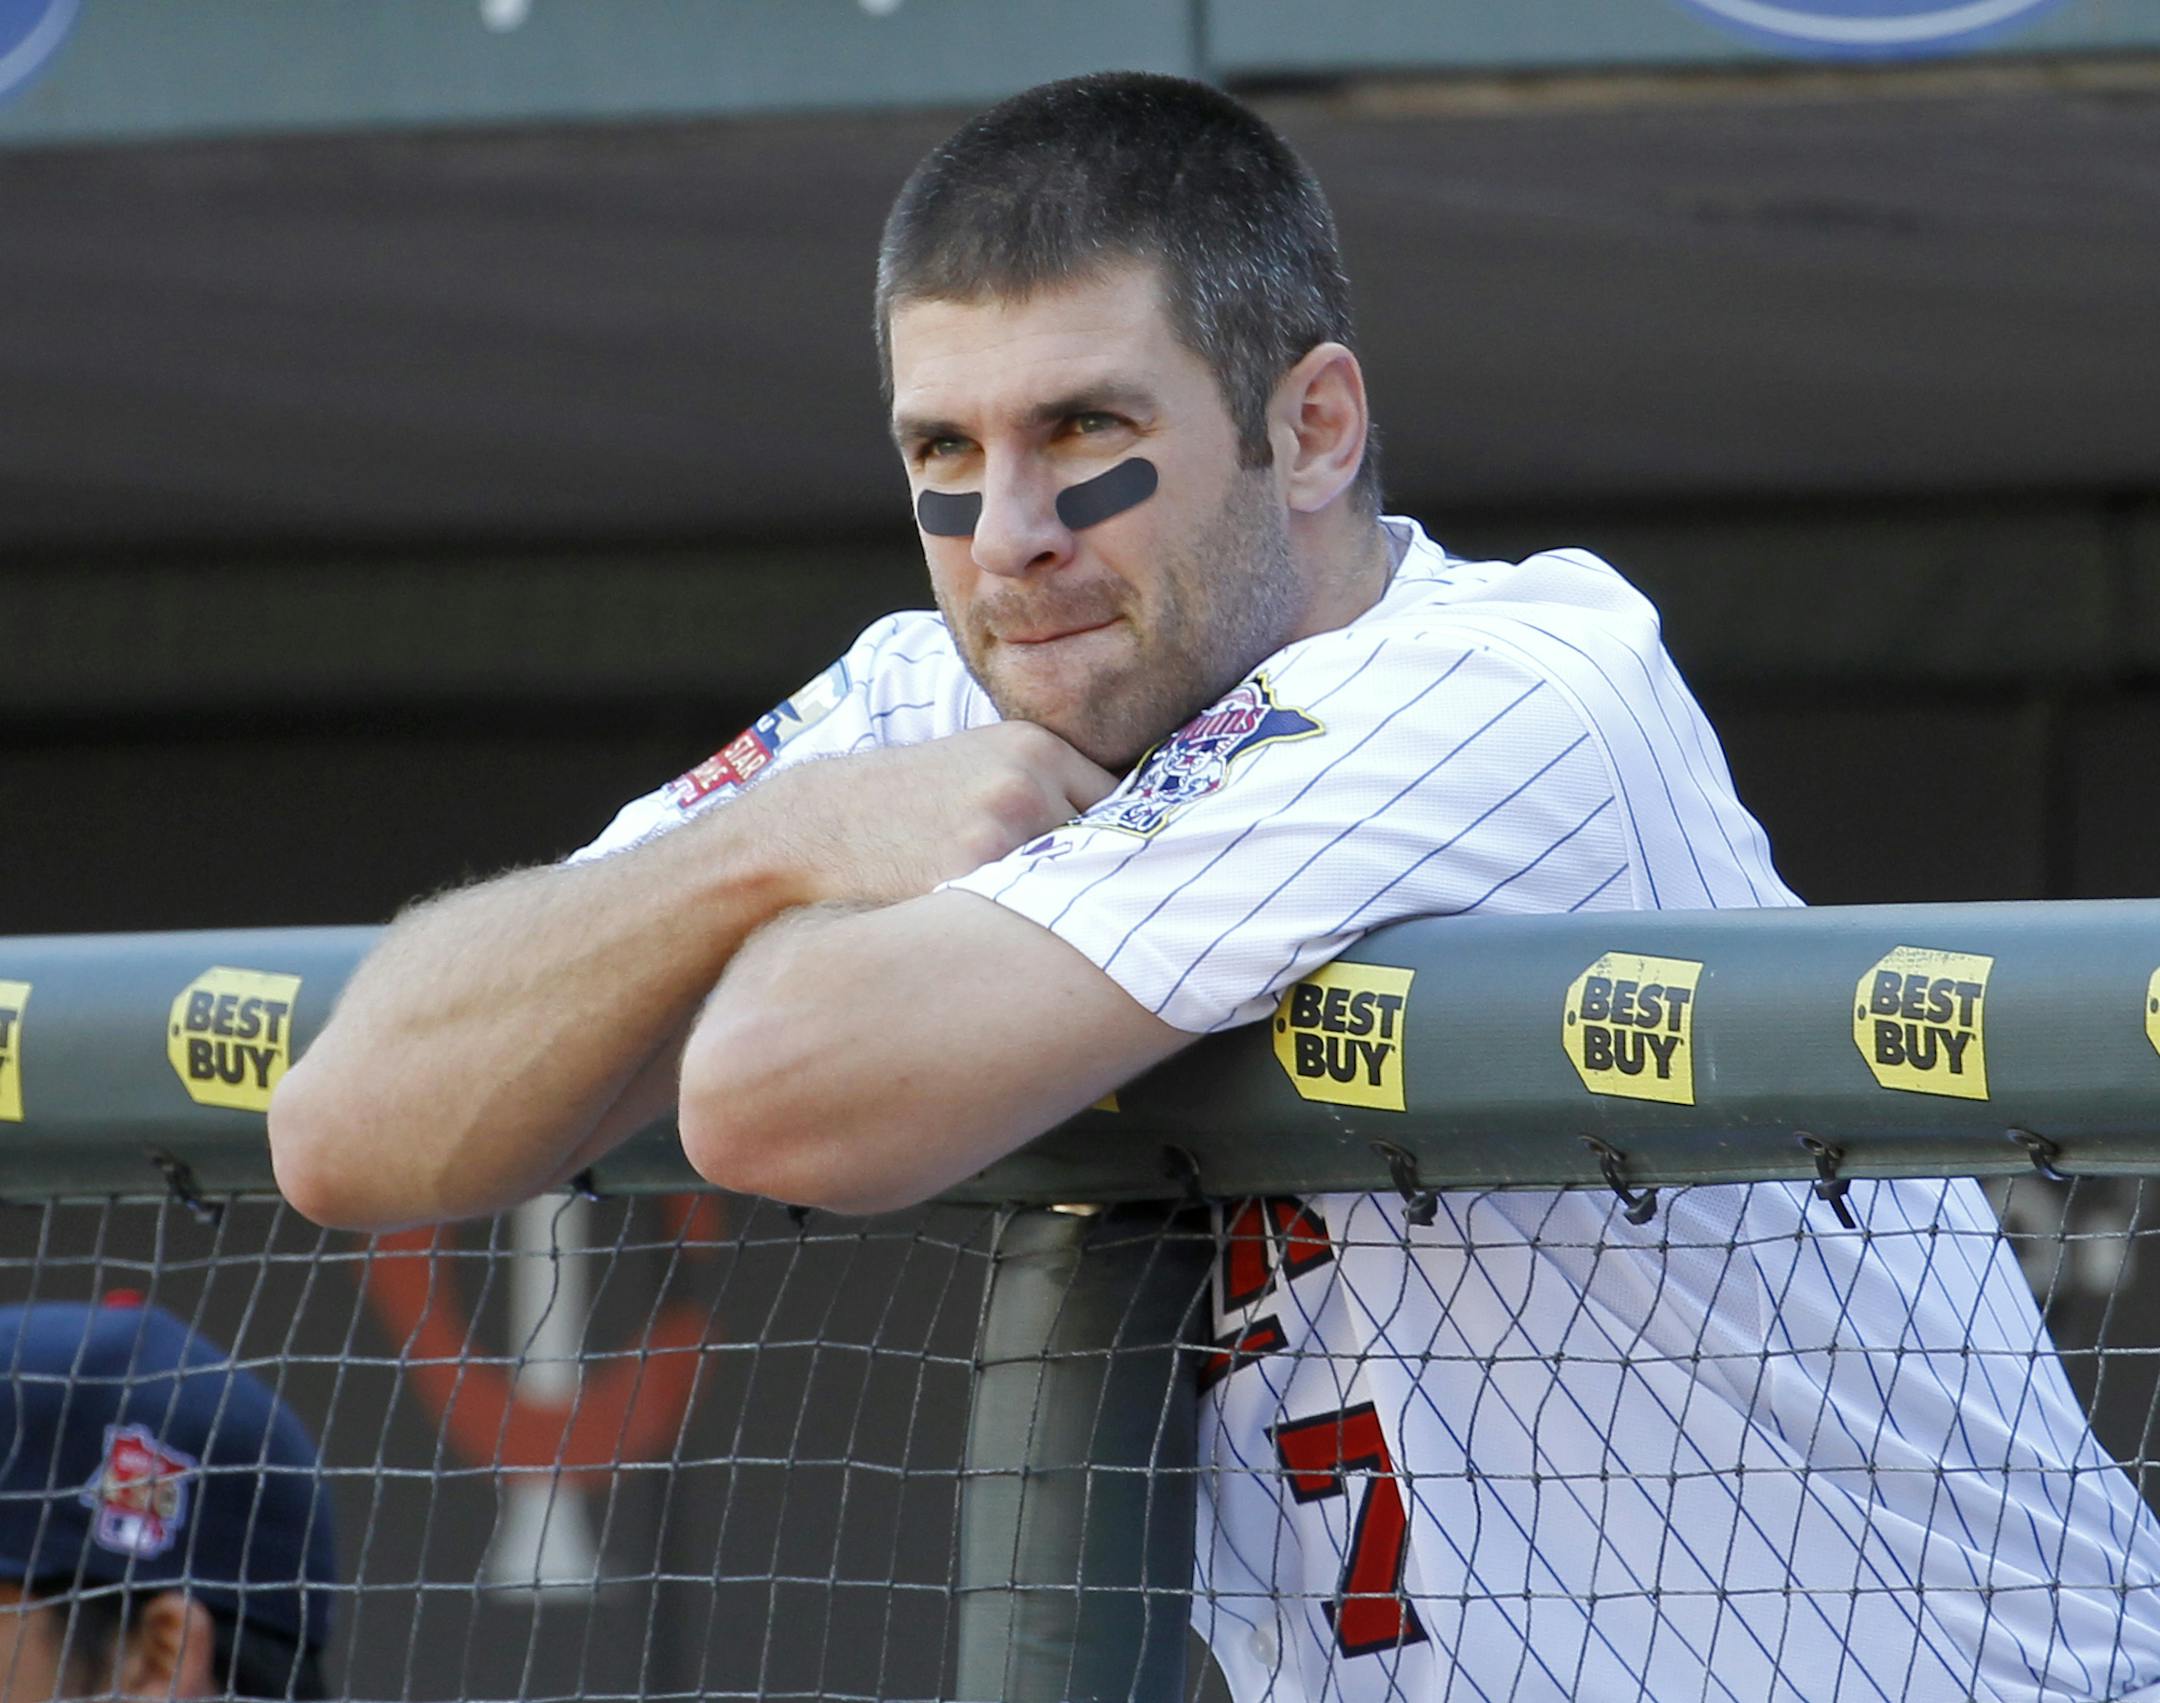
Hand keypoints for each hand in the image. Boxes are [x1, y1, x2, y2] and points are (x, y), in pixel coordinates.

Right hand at [742, 721, 1117, 906]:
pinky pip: (1036, 916)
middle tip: (1092, 915)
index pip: (1122, 801)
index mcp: (1035, 746)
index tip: (1111, 873)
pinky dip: (1034, 934)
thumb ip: (1044, 783)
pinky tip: (1014, 945)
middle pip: (1109, 845)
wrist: (813, 829)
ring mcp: (1002, 827)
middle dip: (1100, 880)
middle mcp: (1027, 780)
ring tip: (1055, 933)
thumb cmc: (900, 807)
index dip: (1117, 844)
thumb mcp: (975, 765)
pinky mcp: (972, 875)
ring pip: (1077, 884)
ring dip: (1073, 911)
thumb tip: (1122, 835)